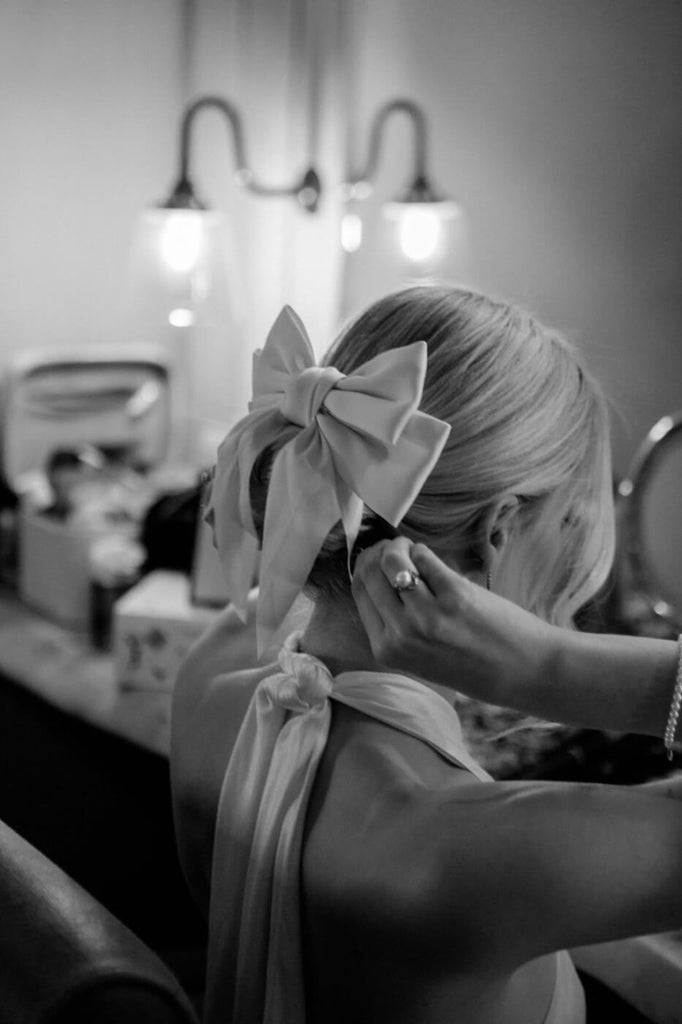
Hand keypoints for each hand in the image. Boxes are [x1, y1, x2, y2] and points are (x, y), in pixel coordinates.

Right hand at [352, 538, 557, 704]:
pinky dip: (423, 551)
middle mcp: (401, 634)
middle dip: (380, 552)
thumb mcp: (420, 657)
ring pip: (392, 561)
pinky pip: (424, 557)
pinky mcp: (455, 594)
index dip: (365, 566)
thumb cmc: (475, 665)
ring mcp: (427, 614)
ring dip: (401, 547)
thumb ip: (396, 624)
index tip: (378, 558)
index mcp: (387, 650)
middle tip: (396, 549)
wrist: (525, 671)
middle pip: (369, 573)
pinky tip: (431, 558)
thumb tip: (379, 574)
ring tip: (413, 550)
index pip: (359, 592)